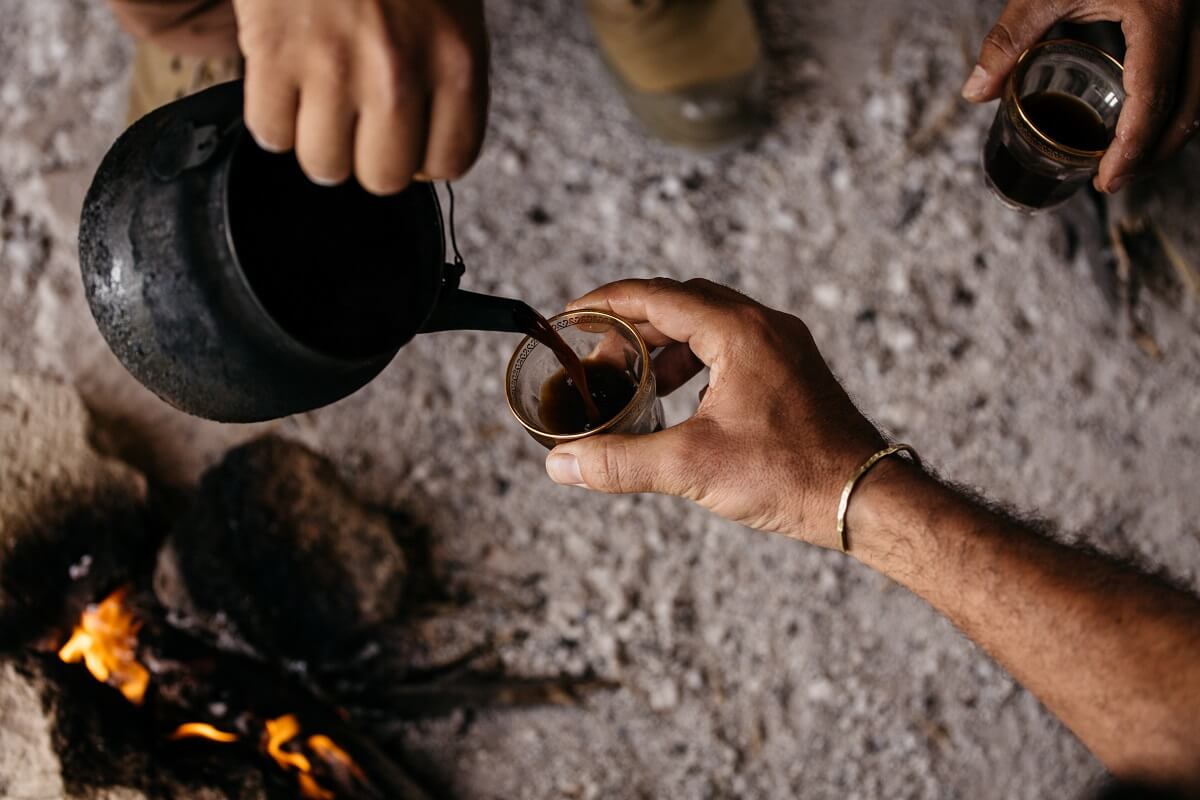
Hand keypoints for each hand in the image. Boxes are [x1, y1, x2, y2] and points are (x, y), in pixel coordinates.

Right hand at [232, 0, 488, 193]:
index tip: (409, 141)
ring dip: (319, 144)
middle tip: (359, 124)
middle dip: (370, 158)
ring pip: (324, 166)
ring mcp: (333, 66)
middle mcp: (399, 75)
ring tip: (320, 105)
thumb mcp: (452, 12)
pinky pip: (269, 133)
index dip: (424, 160)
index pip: (449, 164)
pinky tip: (285, 87)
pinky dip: (273, 120)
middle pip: (384, 178)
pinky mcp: (273, 51)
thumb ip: (446, 79)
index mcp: (456, 62)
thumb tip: (422, 150)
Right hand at [543, 278, 885, 548]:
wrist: (863, 498)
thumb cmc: (789, 476)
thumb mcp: (691, 467)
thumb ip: (620, 461)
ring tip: (634, 381)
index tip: (571, 315)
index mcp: (739, 331)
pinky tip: (680, 400)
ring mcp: (783, 346)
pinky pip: (732, 346)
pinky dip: (696, 362)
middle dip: (633, 326)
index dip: (607, 303)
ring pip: (709, 324)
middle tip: (597, 358)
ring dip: (665, 346)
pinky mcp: (792, 370)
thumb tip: (560, 465)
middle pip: (682, 303)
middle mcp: (764, 326)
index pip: (657, 296)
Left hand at [961, 0, 1199, 192]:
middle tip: (1114, 180)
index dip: (1132, 149)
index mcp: (1160, 14)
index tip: (1106, 181)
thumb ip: (1009, 38)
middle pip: (1191, 105)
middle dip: (1155, 151)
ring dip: (1169, 130)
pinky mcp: (1193, 13)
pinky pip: (1196, 70)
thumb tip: (974, 93)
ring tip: (1126, 160)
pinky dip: (1175, 102)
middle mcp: (1193, 18)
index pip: (1153, 98)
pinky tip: (1142, 118)